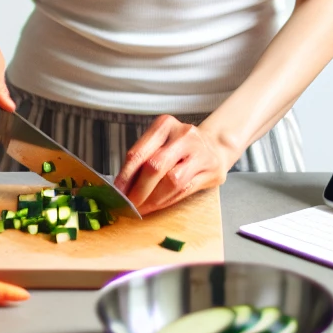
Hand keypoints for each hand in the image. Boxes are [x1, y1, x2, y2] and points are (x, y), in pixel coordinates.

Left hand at [114, 116, 239, 214]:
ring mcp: (201, 152)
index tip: (117, 191)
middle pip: (155, 166)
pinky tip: (158, 205)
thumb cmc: (180, 146)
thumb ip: (142, 159)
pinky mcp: (211, 170)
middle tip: (129, 203)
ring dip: (154, 199)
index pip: (140, 152)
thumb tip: (121, 185)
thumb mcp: (160, 143)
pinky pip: (185, 190)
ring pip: (172, 180)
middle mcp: (184, 135)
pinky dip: (168, 200)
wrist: (215, 146)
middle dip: (139, 189)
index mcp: (165, 125)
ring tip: (143, 207)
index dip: (126, 175)